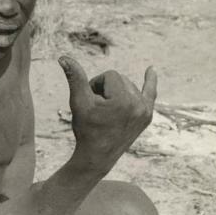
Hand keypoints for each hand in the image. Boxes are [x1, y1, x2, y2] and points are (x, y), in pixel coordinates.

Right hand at [58, 56, 156, 173]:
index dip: (95, 85)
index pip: (109, 75)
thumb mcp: (78, 102)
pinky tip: (151, 70)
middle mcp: (139, 104)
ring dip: (116, 92)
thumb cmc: (85, 129)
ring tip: (107, 112)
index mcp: (123, 100)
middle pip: (120, 78)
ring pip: (128, 85)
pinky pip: (151, 94)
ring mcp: (145, 111)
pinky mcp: (146, 116)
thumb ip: (75, 77)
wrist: (97, 156)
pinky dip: (150, 82)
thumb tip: (63, 58)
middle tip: (98, 109)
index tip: (91, 102)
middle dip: (106, 88)